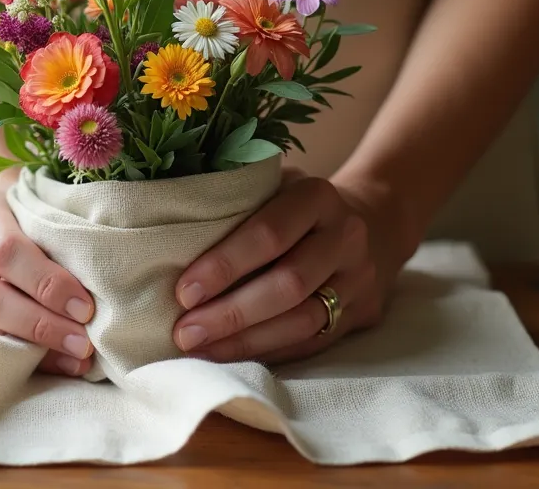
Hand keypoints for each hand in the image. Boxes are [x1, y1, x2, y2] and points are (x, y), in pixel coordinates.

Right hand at [0, 189, 96, 375]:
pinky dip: (19, 359)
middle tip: (81, 343)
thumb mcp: (37, 215)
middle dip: (40, 325)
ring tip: (74, 359)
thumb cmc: (25, 216)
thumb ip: (55, 247)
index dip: (47, 284)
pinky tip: (51, 364)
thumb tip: (89, 307)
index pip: (6, 251)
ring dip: (32, 350)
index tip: (85, 309)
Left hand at [172, 168, 401, 363]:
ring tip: (200, 351)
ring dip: (246, 342)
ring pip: (302, 321)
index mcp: (318, 197)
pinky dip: (268, 352)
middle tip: (184, 333)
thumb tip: (165, 235)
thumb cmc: (297, 202)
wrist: (374, 220)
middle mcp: (345, 237)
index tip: (183, 291)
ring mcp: (358, 279)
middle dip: (231, 313)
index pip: (269, 234)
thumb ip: (236, 200)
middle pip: (288, 284)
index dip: (225, 265)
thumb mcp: (274, 182)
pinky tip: (230, 357)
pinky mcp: (361, 313)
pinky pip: (311, 341)